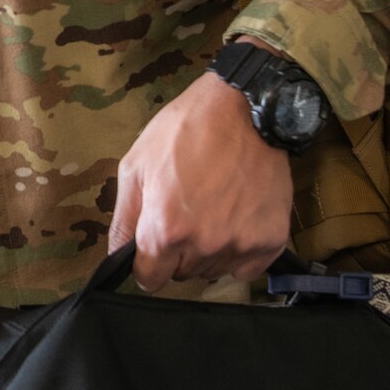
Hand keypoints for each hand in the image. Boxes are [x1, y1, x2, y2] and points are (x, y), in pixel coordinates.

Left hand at [109, 70, 293, 292]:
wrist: (245, 110)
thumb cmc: (184, 131)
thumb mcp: (135, 166)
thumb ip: (123, 220)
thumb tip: (118, 257)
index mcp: (165, 231)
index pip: (150, 280)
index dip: (147, 263)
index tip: (153, 244)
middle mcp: (203, 246)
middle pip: (182, 274)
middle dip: (178, 252)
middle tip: (185, 211)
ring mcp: (241, 246)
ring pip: (214, 270)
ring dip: (209, 250)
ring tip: (212, 207)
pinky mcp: (271, 241)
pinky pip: (247, 267)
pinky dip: (239, 249)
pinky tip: (236, 216)